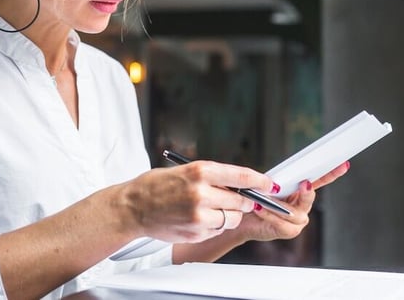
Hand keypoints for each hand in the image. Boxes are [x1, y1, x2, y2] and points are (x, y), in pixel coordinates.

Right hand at [120, 160, 276, 243]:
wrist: (133, 206)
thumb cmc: (157, 185)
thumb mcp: (185, 171)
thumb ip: (212, 177)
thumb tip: (241, 185)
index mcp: (200, 170)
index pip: (241, 176)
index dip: (260, 182)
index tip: (270, 185)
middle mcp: (201, 192)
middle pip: (241, 201)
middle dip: (243, 201)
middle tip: (237, 200)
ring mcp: (199, 214)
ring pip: (232, 218)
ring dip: (228, 215)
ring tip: (210, 209)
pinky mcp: (196, 231)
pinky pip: (217, 230)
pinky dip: (214, 226)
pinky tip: (197, 219)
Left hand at [232, 161, 350, 242]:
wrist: (244, 218)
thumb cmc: (255, 199)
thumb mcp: (266, 185)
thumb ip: (277, 182)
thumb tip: (277, 180)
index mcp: (301, 191)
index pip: (320, 180)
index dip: (332, 173)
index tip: (343, 164)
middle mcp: (303, 206)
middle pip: (309, 197)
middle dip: (306, 191)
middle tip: (304, 184)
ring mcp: (298, 220)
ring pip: (293, 213)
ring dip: (277, 205)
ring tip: (262, 200)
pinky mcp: (289, 231)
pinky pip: (281, 223)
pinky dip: (269, 214)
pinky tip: (259, 208)